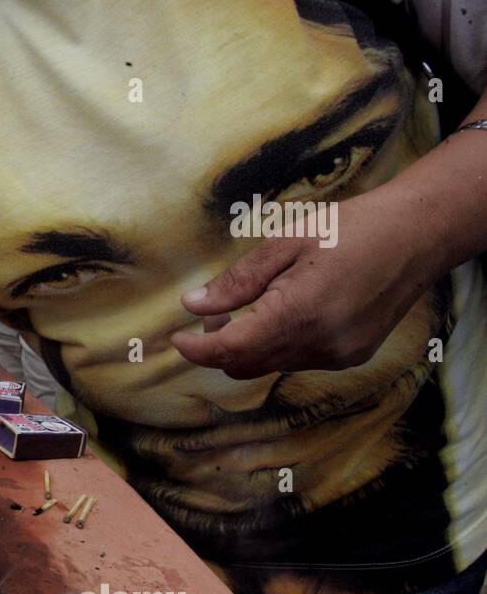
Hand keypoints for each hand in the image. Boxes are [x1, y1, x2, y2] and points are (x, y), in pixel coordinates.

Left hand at [171, 195, 430, 378]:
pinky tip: (292, 312)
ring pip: (271, 365)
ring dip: (251, 346)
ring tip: (254, 307)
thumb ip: (237, 281)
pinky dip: (281, 345)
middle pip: (246, 365)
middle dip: (219, 347)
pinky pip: (298, 361)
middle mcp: (319, 344)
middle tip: (214, 315)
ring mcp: (337, 356)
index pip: (230, 350)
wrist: (417, 235)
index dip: (196, 350)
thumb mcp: (285, 243)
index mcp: (297, 314)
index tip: (176, 340)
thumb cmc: (350, 228)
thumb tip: (192, 305)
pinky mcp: (351, 357)